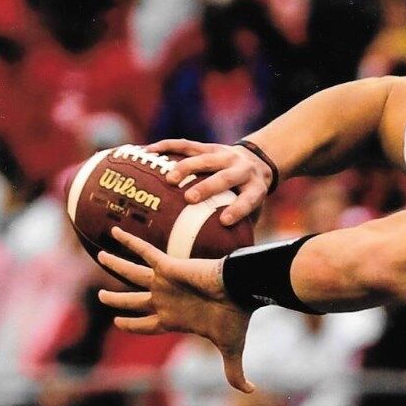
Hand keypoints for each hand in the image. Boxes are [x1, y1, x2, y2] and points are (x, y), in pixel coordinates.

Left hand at [98, 226, 254, 392]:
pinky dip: (129, 241)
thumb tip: (250, 391)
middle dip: (117, 300)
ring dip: (115, 265)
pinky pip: (144, 252)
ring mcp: (164, 282)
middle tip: (101, 296)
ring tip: (99, 257)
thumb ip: (233, 370)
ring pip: (131, 274)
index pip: (147, 324)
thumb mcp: (231, 348)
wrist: (240, 291)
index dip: (132, 325)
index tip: (117, 322)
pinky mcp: (168, 266)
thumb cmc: (234, 317)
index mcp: (175, 319)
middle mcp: (166, 300)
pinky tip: (113, 231)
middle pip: (134, 301)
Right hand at [146, 138, 274, 225]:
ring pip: (204, 159)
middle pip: (224, 178)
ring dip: (186, 168)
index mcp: (255, 188)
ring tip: (168, 180)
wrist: (257, 159)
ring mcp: (224, 155)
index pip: (247, 200)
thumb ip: (243, 231)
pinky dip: (167, 147)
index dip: (237, 210)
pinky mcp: (209, 146)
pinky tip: (148, 153)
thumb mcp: (255, 213)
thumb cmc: (249, 195)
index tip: (224, 221)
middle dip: (206, 188)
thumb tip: (227, 260)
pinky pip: (186, 145)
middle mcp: (241, 169)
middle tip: (189, 199)